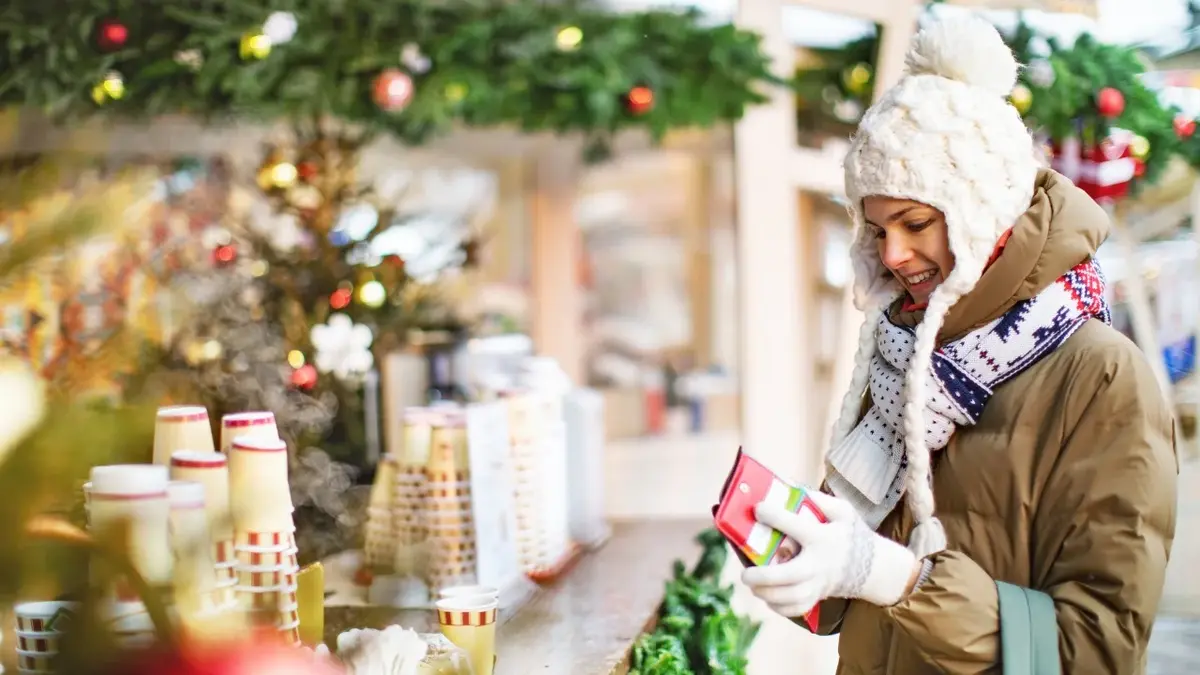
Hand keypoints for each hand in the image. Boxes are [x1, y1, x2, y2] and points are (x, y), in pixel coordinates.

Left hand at [741, 490, 919, 617]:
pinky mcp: (817, 598)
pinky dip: (778, 607)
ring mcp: (818, 585)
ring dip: (766, 593)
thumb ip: (817, 499)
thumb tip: (788, 486)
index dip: (773, 516)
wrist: (871, 566)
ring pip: (789, 597)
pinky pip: (795, 609)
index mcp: (823, 538)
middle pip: (789, 576)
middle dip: (763, 576)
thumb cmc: (848, 534)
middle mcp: (819, 564)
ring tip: (752, 583)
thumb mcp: (841, 511)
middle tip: (745, 573)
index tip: (758, 509)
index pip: (796, 526)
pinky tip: (767, 597)